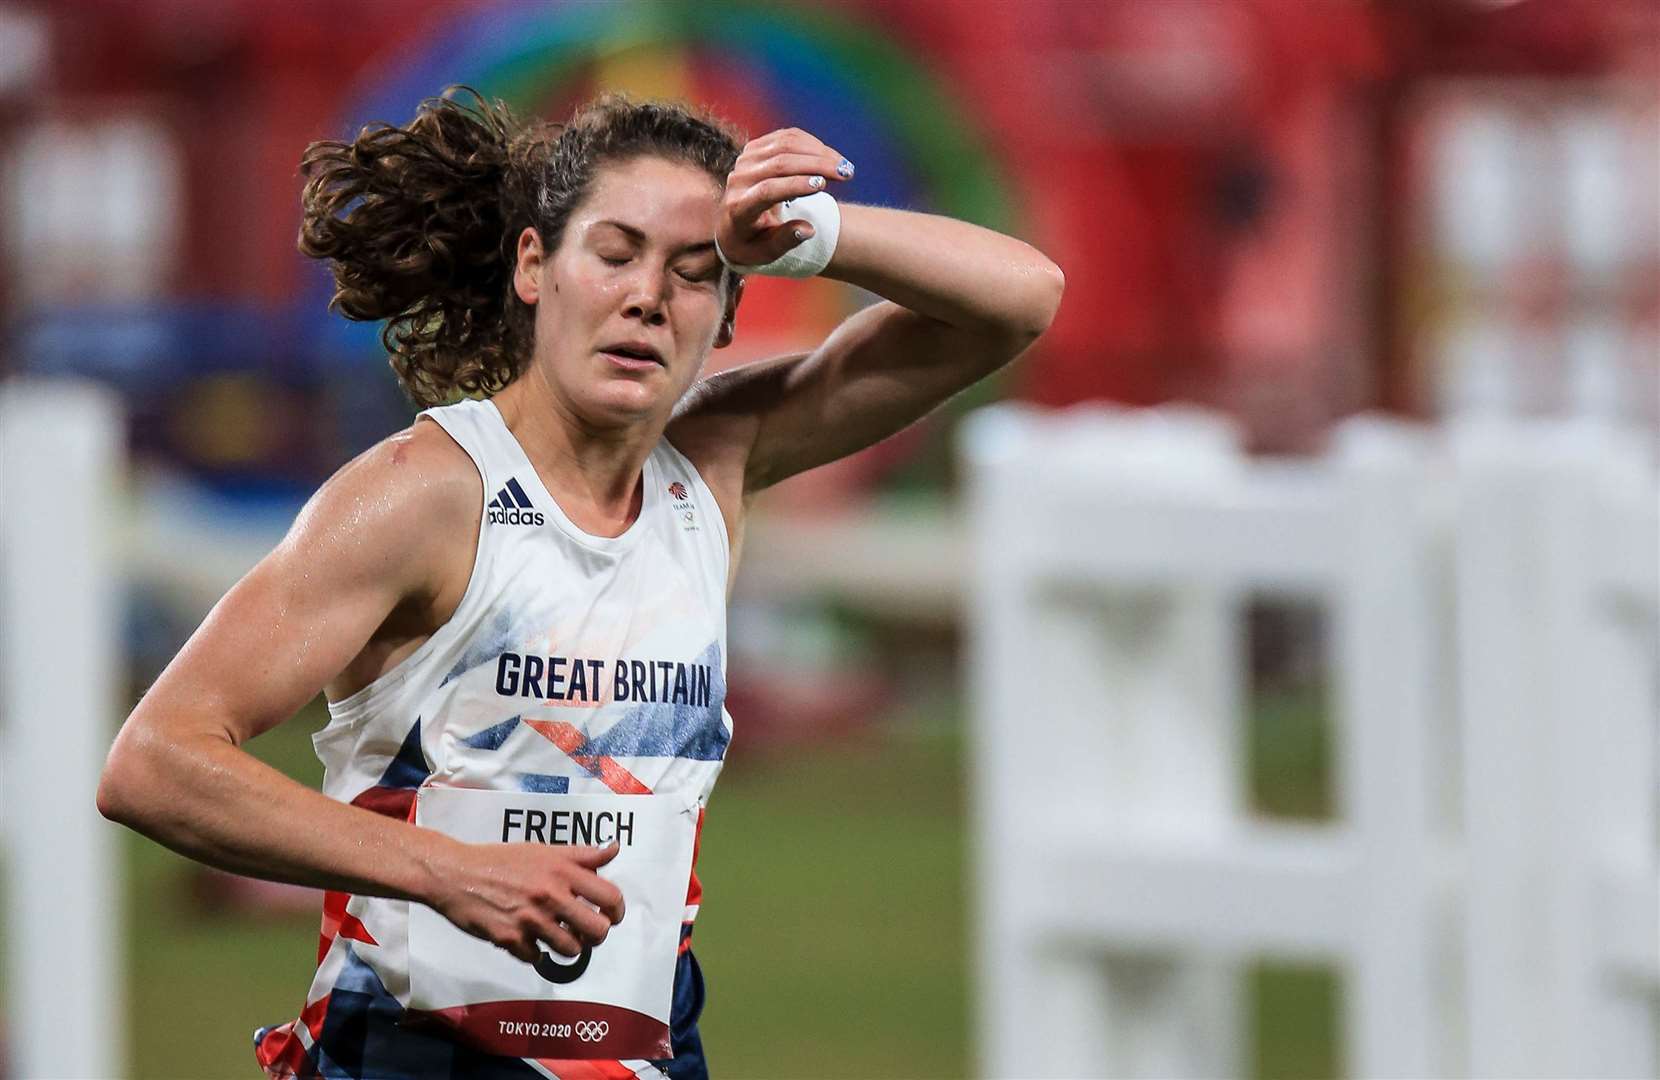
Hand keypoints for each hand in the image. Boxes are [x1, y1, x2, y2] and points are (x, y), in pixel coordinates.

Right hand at [430, 840, 625, 962]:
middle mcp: (551, 895)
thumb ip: (581, 855)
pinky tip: (529, 939)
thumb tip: (614, 849)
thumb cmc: (501, 859)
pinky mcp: (511, 939)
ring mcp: (531, 920)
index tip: (611, 914)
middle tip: (588, 931)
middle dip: (597, 934)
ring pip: (572, 949)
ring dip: (569, 946)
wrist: (456, 874)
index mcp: (562, 871)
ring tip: (560, 936)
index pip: (610, 897)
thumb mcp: (544, 850)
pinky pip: (538, 958)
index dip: (617, 910)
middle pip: (597, 930)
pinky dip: (536, 952)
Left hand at [717, 127, 852, 266]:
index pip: (767, 190)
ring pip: (785, 145)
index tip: (823, 185)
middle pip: (779, 163)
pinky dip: (811, 144)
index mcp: (739, 208)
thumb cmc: (753, 243)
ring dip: (819, 152)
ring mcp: (746, 160)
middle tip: (847, 173)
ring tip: (844, 166)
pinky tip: (830, 157)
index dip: (795, 185)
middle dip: (817, 165)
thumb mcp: (766, 253)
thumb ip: (785, 241)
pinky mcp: (755, 148)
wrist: (732, 226)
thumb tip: (808, 230)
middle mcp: (739, 180)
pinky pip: (786, 138)